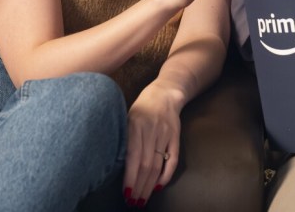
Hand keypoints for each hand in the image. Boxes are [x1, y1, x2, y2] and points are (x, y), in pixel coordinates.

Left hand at [123, 82, 182, 206]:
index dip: (130, 177)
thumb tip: (118, 166)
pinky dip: (166, 175)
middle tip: (134, 201)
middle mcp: (151, 129)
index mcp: (135, 124)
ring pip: (158, 164)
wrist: (166, 92)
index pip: (133, 157)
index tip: (125, 193)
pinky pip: (173, 159)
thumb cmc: (141, 107)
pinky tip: (159, 186)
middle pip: (146, 164)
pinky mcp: (176, 136)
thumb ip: (125, 139)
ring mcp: (165, 133)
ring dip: (150, 184)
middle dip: (139, 186)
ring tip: (143, 198)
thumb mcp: (127, 117)